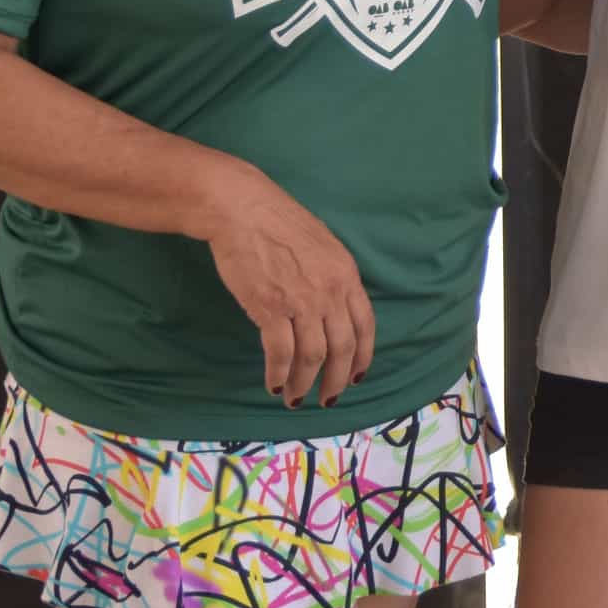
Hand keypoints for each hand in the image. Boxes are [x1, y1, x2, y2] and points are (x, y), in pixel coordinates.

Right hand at [203, 169, 375, 409]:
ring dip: (304, 384)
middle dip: (335, 379)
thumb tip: (335, 310)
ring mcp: (301, 301)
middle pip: (342, 348)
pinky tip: (274, 383)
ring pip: (312, 357)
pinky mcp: (270, 308)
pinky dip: (278, 374)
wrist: (242, 209)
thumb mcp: (323, 246)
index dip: (362, 356)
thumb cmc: (278, 223)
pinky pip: (280, 353)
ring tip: (294, 397)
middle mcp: (330, 291)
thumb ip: (333, 278)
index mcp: (346, 274)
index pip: (365, 326)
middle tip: (327, 398)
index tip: (355, 376)